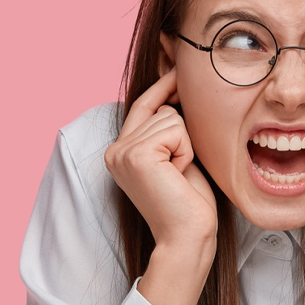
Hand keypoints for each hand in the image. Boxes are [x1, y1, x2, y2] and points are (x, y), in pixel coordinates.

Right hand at [104, 71, 216, 304]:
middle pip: (162, 108)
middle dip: (183, 134)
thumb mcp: (178, 156)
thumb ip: (170, 128)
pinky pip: (176, 129)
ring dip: (186, 145)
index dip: (164, 86)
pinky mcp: (136, 153)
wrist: (187, 236)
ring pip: (171, 117)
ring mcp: (121, 151)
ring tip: (179, 175)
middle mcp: (114, 149)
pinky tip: (178, 174)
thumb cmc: (189, 203)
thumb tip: (179, 87)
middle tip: (180, 171)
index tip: (178, 67)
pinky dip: (186, 150)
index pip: (144, 104)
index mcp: (120, 150)